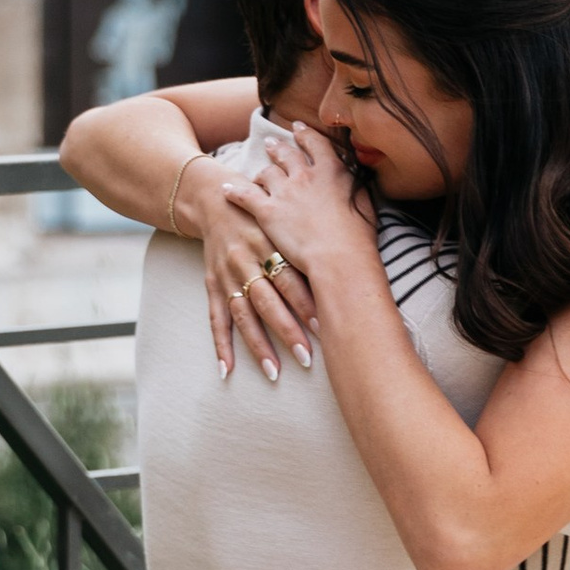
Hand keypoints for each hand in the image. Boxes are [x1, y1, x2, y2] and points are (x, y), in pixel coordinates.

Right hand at [174, 154, 316, 383]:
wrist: (216, 198)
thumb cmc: (266, 211)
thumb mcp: (288, 216)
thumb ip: (315, 237)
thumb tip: (357, 259)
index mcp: (268, 240)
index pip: (290, 276)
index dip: (307, 302)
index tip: (325, 326)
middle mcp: (245, 259)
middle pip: (266, 299)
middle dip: (287, 329)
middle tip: (307, 357)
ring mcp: (227, 274)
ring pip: (243, 314)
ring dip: (258, 345)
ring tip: (275, 372)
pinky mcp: (212, 284)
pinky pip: (215, 318)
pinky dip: (220, 345)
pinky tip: (226, 371)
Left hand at [222, 122, 382, 306]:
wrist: (338, 257)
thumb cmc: (357, 237)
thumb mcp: (365, 204)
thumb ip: (355, 187)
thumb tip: (352, 180)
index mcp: (331, 171)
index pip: (315, 144)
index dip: (305, 134)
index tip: (298, 128)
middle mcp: (305, 175)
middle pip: (286, 155)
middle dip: (278, 148)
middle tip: (271, 143)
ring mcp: (284, 192)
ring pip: (266, 173)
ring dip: (261, 171)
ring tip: (256, 172)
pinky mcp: (266, 211)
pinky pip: (245, 195)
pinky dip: (234, 191)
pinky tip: (226, 189)